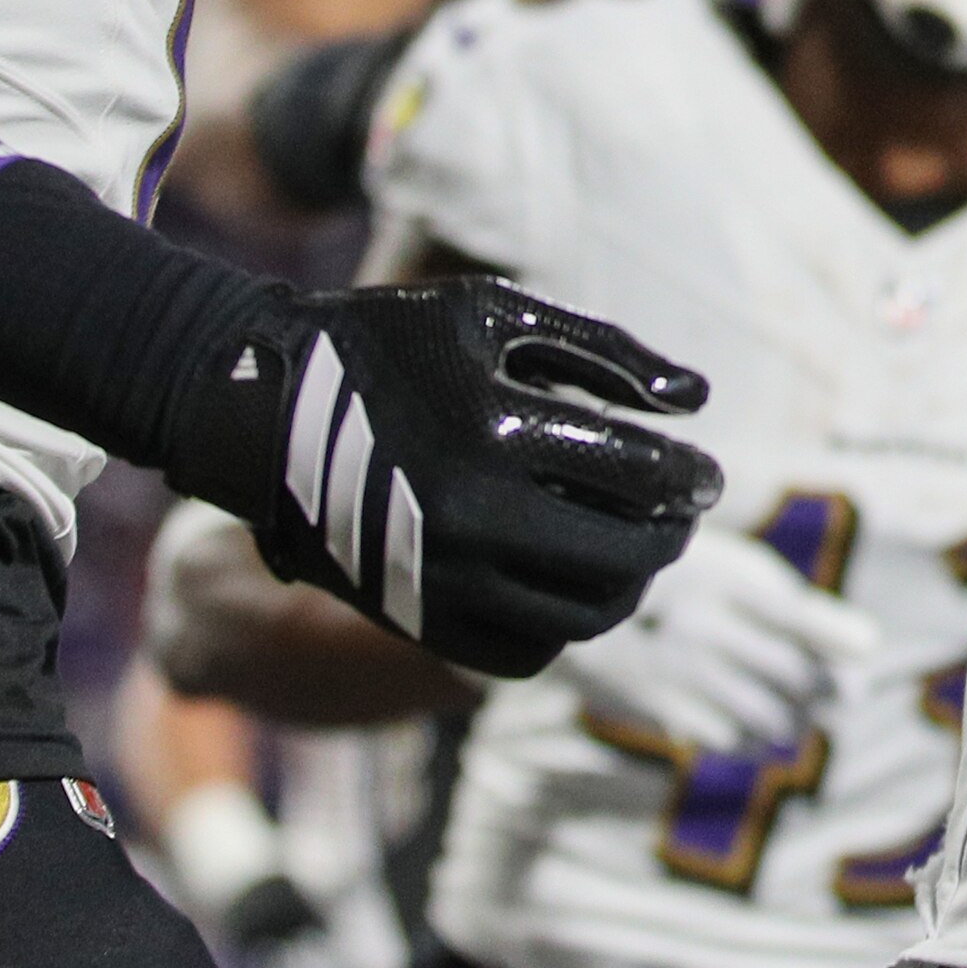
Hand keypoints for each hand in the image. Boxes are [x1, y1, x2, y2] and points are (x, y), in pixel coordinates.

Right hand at [165, 276, 717, 675]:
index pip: (638, 475)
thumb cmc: (388, 342)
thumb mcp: (495, 315)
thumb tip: (696, 400)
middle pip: (623, 558)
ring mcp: (441, 579)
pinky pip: (520, 652)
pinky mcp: (414, 619)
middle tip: (680, 515)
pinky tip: (570, 582)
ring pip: (581, 617)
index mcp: (498, 430)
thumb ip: (603, 350)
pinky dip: (563, 624)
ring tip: (634, 550)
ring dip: (627, 587)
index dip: (691, 478)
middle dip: (669, 537)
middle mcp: (473, 516)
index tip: (707, 476)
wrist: (258, 408)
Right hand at [558, 522, 880, 754]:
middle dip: (830, 688)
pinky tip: (762, 734)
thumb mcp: (727, 565)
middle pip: (790, 673)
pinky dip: (755, 741)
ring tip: (808, 717)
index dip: (836, 635)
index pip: (796, 614)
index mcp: (722, 577)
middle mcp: (701, 625)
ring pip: (766, 715)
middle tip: (847, 693)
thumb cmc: (674, 573)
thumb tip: (864, 645)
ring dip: (797, 722)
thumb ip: (789, 602)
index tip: (868, 647)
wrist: (567, 590)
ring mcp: (678, 671)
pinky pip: (727, 739)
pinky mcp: (658, 707)